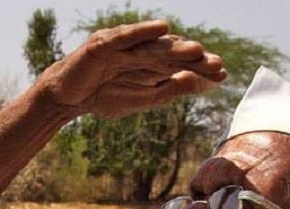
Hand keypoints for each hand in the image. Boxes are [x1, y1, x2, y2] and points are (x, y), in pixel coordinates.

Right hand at [37, 20, 225, 119]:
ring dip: (175, 47)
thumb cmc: (104, 96)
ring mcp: (123, 45)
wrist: (68, 98)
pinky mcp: (103, 44)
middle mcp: (141, 50)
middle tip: (216, 65)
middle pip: (172, 54)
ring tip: (195, 51)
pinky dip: (143, 31)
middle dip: (194, 59)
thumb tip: (202, 83)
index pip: (181, 65)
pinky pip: (126, 36)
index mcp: (152, 64)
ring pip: (152, 46)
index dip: (201, 69)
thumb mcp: (144, 97)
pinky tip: (162, 28)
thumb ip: (172, 88)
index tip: (222, 76)